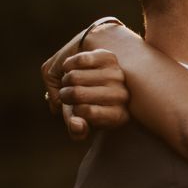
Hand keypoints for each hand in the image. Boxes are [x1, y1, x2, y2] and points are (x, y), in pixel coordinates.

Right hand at [41, 22, 130, 139]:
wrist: (95, 80)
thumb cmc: (85, 105)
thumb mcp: (80, 122)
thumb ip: (75, 129)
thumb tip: (76, 124)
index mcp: (117, 116)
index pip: (87, 113)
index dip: (73, 112)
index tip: (75, 109)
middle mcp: (122, 96)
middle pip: (77, 94)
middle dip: (65, 94)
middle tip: (69, 94)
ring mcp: (117, 76)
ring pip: (74, 77)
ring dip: (65, 79)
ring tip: (73, 82)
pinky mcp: (110, 58)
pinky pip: (78, 60)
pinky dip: (68, 64)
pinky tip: (74, 69)